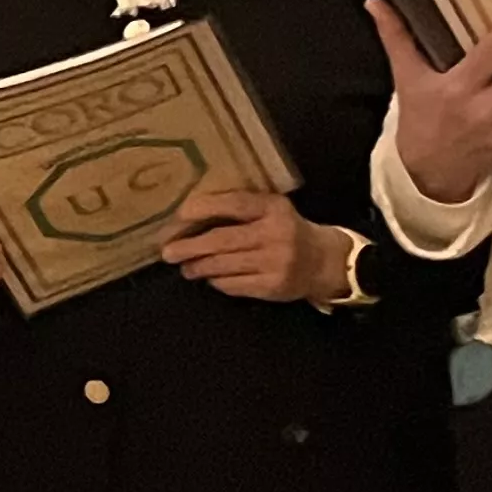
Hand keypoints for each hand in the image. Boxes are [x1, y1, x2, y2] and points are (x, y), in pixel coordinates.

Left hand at [160, 188, 352, 303]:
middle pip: (222, 240)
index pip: (233, 204)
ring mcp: (276, 262)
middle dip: (189, 246)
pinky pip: (234, 285)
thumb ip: (238, 208)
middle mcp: (276, 234)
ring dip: (198, 267)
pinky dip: (217, 282)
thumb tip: (187, 216)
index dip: (202, 208)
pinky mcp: (274, 287)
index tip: (178, 215)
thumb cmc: (285, 230)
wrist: (324, 261)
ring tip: (185, 268)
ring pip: (224, 266)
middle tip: (167, 252)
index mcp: (273, 208)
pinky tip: (210, 278)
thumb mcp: (270, 210)